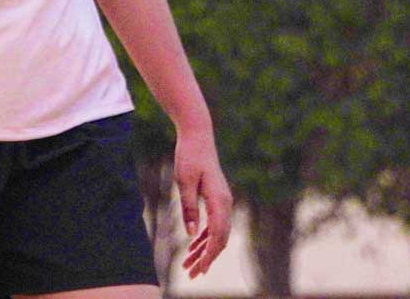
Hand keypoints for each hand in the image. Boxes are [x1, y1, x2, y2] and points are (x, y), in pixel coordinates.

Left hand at [174, 128, 232, 277]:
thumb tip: (191, 234)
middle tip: (193, 274)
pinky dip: (204, 237)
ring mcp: (222, 201)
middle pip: (220, 238)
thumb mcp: (184, 181)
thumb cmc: (189, 156)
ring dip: (204, 250)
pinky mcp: (216, 198)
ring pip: (217, 233)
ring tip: (189, 266)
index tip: (201, 269)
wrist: (198, 136)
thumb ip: (189, 207)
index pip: (218, 235)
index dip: (210, 254)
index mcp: (220, 200)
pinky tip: (193, 247)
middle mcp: (225, 202)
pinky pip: (214, 224)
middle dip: (207, 258)